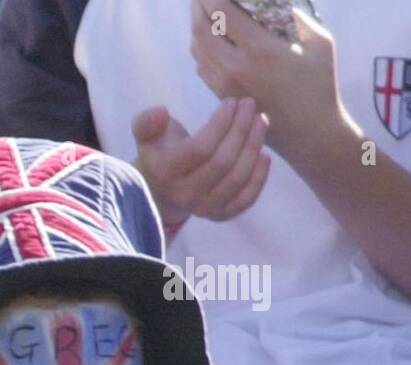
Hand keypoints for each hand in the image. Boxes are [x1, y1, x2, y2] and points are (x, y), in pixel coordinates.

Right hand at [131, 98, 270, 225]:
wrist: (159, 192)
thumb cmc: (158, 155)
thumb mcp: (146, 136)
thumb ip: (147, 122)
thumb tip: (161, 112)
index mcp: (164, 172)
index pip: (200, 148)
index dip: (221, 123)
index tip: (231, 102)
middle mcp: (183, 194)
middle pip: (222, 162)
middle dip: (241, 129)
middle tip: (250, 106)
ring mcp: (202, 208)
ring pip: (237, 178)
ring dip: (254, 147)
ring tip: (261, 121)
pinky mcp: (219, 215)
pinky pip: (246, 199)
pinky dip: (259, 177)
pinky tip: (264, 155)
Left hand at [190, 0, 345, 162]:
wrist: (308, 133)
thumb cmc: (319, 84)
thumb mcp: (319, 41)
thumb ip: (295, 16)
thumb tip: (273, 2)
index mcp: (259, 50)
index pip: (221, 13)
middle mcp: (234, 67)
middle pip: (200, 30)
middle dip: (198, 8)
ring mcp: (223, 84)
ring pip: (197, 49)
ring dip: (197, 27)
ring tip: (204, 14)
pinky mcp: (220, 96)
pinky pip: (201, 66)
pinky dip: (201, 47)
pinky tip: (210, 39)